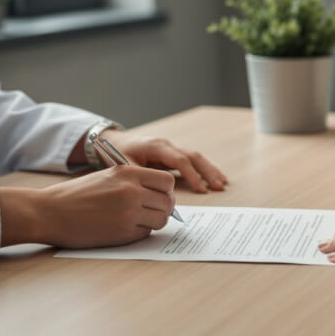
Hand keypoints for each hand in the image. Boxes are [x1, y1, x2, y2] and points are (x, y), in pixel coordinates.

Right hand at [0, 165, 176, 247]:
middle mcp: (132, 191)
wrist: (48, 212)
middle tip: (152, 212)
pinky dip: (140, 232)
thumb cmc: (75, 195)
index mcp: (128, 173)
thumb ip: (133, 182)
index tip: (159, 196)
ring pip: (161, 219)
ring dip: (154, 222)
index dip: (166, 190)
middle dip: (163, 208)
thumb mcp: (106, 176)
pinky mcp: (123, 233)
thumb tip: (160, 194)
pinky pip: (146, 233)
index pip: (167, 181)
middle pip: (168, 202)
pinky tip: (124, 228)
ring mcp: (128, 213)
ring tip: (138, 220)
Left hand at [101, 130, 227, 192]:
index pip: (180, 160)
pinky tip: (213, 178)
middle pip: (194, 156)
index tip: (202, 190)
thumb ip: (140, 178)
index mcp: (156, 147)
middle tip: (219, 186)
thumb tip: (158, 195)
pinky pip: (191, 161)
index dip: (192, 175)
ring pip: (196, 157)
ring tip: (222, 183)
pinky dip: (203, 169)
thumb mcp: (124, 165)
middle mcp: (167, 145)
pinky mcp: (171, 155)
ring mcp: (171, 149)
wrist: (112, 140)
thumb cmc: (117, 153)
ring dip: (209, 170)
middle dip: (207, 171)